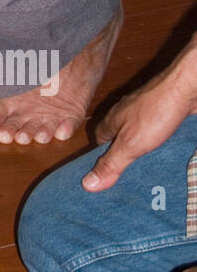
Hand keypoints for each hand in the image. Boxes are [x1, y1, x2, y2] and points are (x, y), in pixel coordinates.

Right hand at [82, 63, 195, 192]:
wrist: (185, 88)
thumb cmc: (156, 112)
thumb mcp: (130, 145)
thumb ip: (110, 163)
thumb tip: (86, 183)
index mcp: (110, 121)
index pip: (98, 144)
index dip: (100, 161)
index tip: (105, 178)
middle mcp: (124, 115)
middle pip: (116, 140)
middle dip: (121, 156)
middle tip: (128, 177)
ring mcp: (143, 112)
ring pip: (136, 136)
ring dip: (140, 150)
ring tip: (146, 168)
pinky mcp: (161, 113)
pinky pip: (154, 132)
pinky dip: (157, 143)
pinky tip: (164, 152)